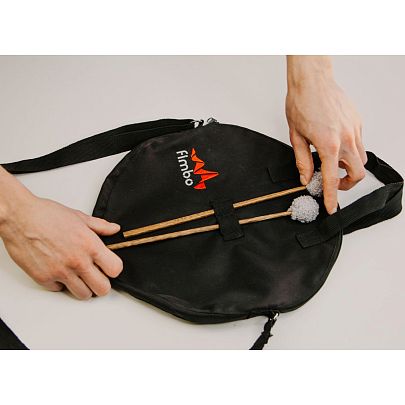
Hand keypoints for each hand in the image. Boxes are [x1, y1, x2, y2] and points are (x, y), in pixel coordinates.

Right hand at [0, 191, 122, 299]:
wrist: (19, 217)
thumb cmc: (46, 215)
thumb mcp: (79, 217)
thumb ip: (100, 226)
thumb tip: (114, 229)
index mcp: (90, 245)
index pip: (115, 269)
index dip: (113, 269)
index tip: (109, 266)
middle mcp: (77, 261)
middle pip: (102, 289)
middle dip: (101, 284)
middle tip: (96, 276)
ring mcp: (60, 272)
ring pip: (83, 294)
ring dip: (83, 287)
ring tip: (79, 276)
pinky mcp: (44, 278)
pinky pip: (59, 290)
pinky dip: (61, 284)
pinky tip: (59, 271)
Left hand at [285, 56, 366, 213]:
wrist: (312, 80)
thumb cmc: (301, 104)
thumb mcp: (295, 137)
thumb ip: (302, 161)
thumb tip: (305, 178)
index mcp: (329, 145)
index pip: (332, 180)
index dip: (332, 197)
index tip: (332, 208)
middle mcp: (347, 139)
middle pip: (358, 173)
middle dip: (347, 184)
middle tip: (333, 183)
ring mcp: (355, 130)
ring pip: (362, 159)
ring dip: (350, 167)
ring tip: (333, 163)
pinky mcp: (358, 122)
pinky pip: (360, 143)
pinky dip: (351, 151)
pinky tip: (336, 145)